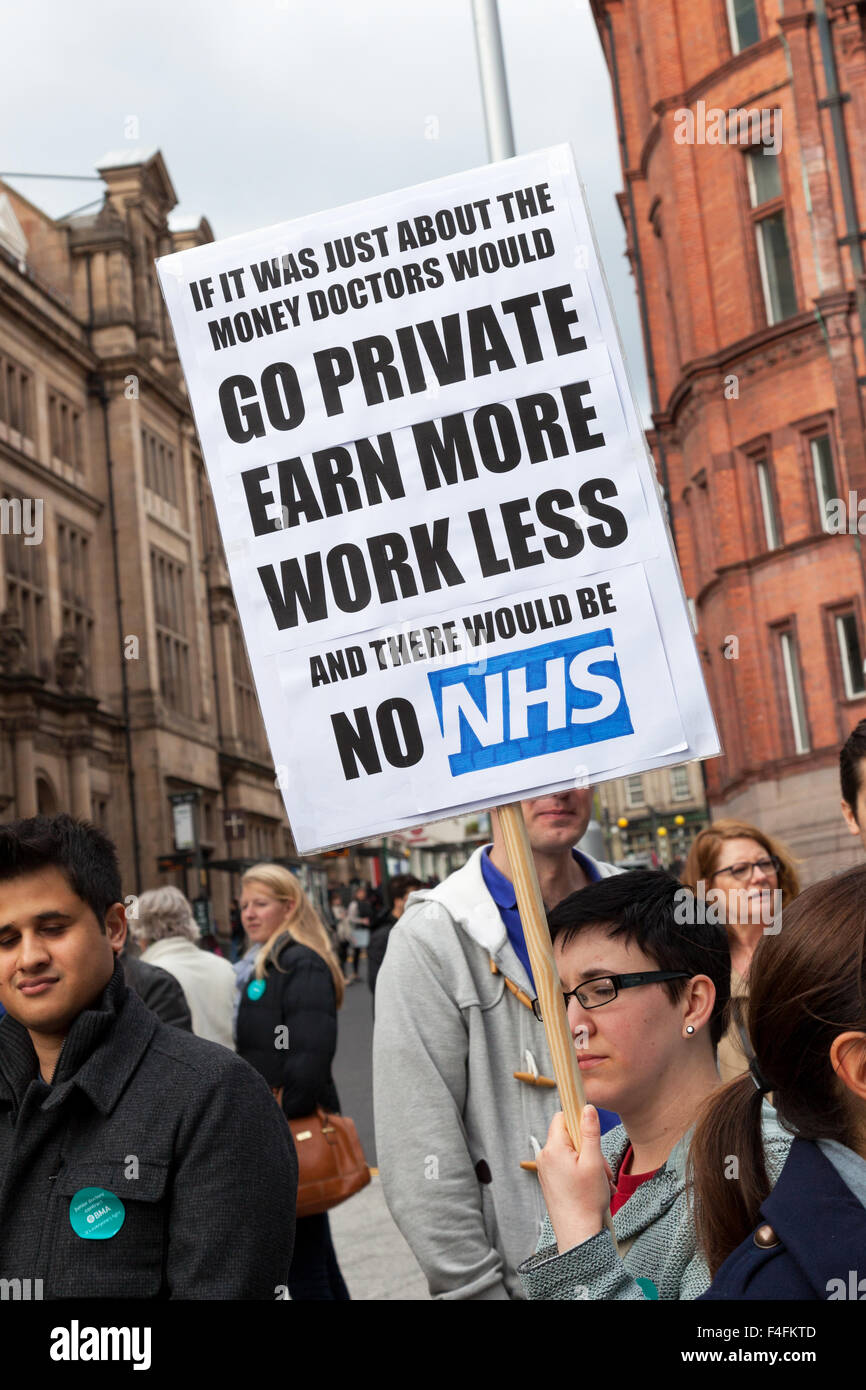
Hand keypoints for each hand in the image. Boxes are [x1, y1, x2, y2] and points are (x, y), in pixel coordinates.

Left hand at [536, 1105, 615, 1253]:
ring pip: (570, 1153)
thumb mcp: (594, 1162)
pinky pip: (566, 1166)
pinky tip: (593, 1187)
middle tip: (603, 1168)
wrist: (577, 1234)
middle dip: (589, 1148)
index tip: (593, 1133)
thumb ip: (590, 1132)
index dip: (578, 1120)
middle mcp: (544, 1156)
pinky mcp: (549, 1181)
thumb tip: (587, 1108)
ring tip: (601, 1181)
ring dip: (588, 1162)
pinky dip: (581, 1172)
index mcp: (553, 1148)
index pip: (562, 1117)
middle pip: (569, 1137)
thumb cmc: (586, 1201)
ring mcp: (545, 1170)